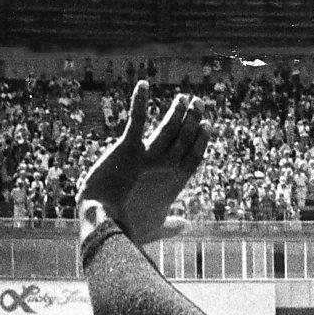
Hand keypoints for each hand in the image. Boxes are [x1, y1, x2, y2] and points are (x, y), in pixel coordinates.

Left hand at [78, 81, 206, 245]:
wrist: (106, 224)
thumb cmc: (129, 230)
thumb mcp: (155, 229)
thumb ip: (172, 225)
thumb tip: (186, 225)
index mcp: (173, 185)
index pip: (194, 158)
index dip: (201, 140)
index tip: (207, 125)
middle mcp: (165, 168)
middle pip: (184, 138)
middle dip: (193, 119)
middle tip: (198, 102)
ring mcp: (148, 157)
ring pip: (168, 128)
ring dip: (176, 111)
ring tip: (182, 98)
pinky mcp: (127, 149)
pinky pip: (136, 120)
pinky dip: (140, 101)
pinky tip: (143, 84)